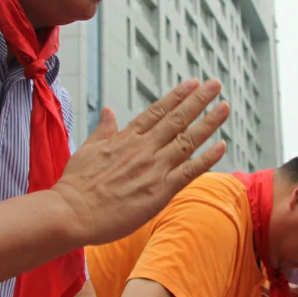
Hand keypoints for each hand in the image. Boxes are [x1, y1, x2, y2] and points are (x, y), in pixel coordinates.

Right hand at [54, 79, 228, 246]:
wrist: (72, 212)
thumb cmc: (76, 185)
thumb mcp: (87, 149)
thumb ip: (104, 130)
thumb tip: (109, 111)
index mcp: (126, 138)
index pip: (157, 111)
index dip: (177, 96)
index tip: (193, 83)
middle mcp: (143, 149)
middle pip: (176, 119)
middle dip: (198, 100)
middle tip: (215, 85)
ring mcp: (153, 169)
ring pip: (187, 141)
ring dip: (208, 123)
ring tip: (224, 107)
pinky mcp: (160, 191)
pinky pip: (189, 171)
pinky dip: (207, 159)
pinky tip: (221, 146)